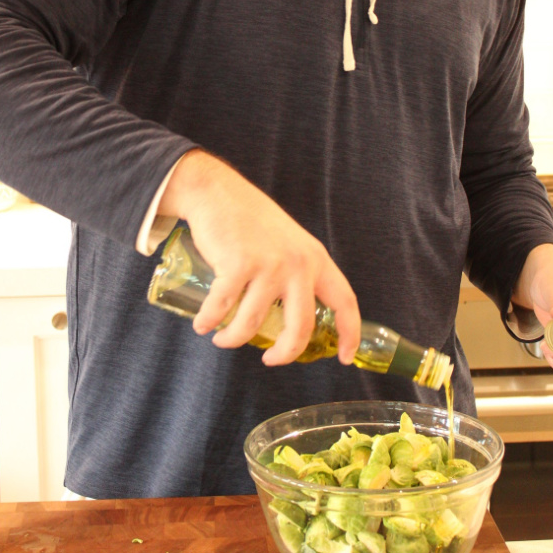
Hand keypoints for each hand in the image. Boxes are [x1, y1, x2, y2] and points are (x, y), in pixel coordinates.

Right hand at [157, 150, 360, 366]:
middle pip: (300, 327)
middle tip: (270, 360)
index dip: (350, 333)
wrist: (217, 192)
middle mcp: (298, 264)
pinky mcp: (238, 265)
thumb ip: (296, 274)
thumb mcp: (289, 244)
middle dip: (285, 354)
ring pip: (252, 323)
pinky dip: (208, 321)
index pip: (345, 301)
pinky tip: (203, 325)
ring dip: (232, 338)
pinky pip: (222, 307)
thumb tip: (291, 319)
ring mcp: (269, 265)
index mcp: (315, 259)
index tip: (345, 357)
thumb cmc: (251, 220)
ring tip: (222, 338)